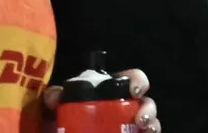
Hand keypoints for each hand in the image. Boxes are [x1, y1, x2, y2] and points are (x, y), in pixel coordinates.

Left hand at [42, 68, 160, 131]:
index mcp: (109, 92)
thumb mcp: (56, 109)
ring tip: (146, 130)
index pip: (129, 80)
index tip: (135, 91)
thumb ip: (54, 99)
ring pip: (150, 121)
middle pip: (145, 101)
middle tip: (141, 118)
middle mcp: (125, 108)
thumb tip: (56, 96)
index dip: (137, 81)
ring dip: (152, 123)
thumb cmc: (62, 124)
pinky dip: (152, 132)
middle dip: (149, 107)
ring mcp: (130, 126)